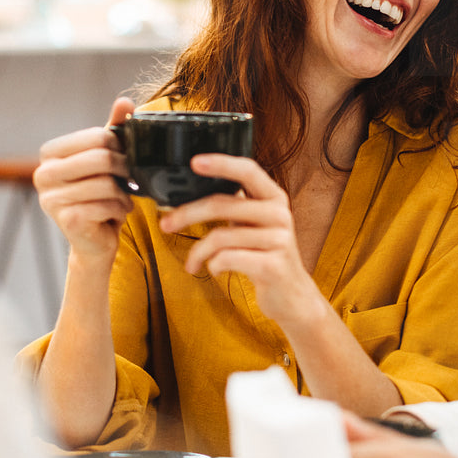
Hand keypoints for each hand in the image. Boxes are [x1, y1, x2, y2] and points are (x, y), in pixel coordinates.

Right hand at [34, 97, 134, 264]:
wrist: (94, 240)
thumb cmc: (99, 196)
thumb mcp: (105, 160)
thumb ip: (113, 130)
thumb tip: (124, 101)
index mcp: (50, 155)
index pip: (95, 136)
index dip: (118, 146)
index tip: (124, 158)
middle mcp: (43, 174)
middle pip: (101, 159)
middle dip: (124, 169)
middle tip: (130, 179)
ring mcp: (52, 199)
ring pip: (107, 184)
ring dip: (124, 193)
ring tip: (122, 199)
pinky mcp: (67, 220)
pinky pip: (107, 205)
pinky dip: (120, 209)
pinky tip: (116, 214)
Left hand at [158, 154, 324, 328]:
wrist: (292, 296)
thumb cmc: (265, 256)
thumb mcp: (255, 225)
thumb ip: (235, 206)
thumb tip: (191, 195)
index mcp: (274, 198)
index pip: (248, 170)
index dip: (220, 164)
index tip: (194, 162)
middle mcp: (279, 215)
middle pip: (222, 204)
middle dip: (187, 214)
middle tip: (166, 224)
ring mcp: (278, 240)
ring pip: (220, 237)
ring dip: (197, 252)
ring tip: (191, 263)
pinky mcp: (272, 266)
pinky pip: (226, 259)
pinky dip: (213, 265)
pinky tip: (215, 269)